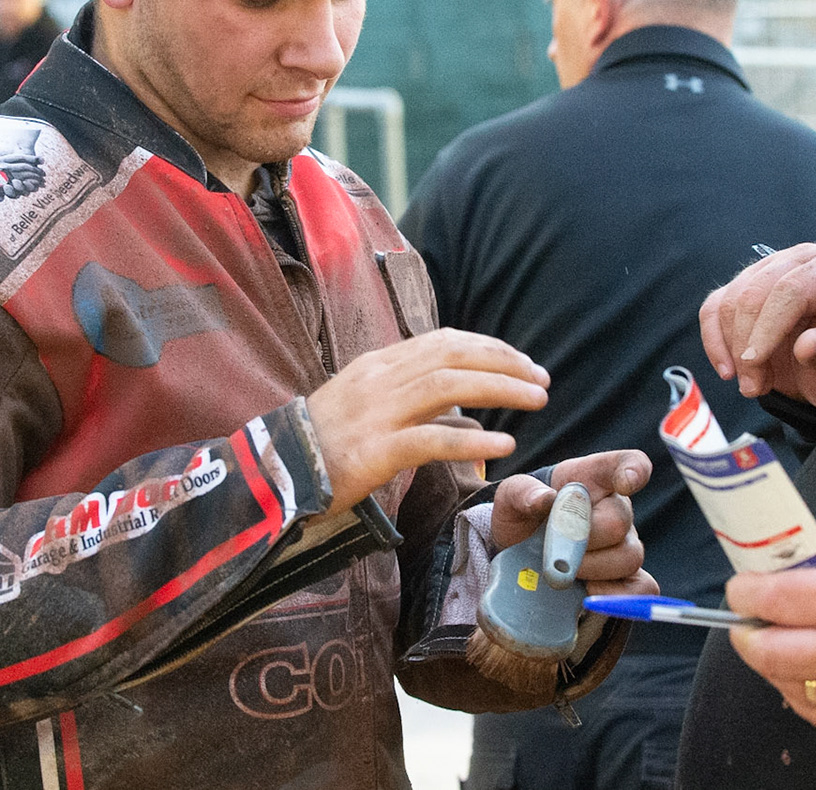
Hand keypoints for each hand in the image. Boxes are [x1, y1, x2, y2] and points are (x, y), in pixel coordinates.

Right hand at [307, 329, 546, 516]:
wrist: (273, 472)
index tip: (522, 362)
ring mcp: (377, 413)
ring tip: (536, 400)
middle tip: (542, 379)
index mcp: (380, 365)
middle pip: (454, 355)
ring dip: (500, 390)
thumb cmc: (323, 445)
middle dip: (505, 363)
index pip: (444, 341)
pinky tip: (503, 443)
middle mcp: (380, 379)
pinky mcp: (374, 451)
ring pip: (449, 387)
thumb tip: (470, 415)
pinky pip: (432, 440)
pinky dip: (472, 439)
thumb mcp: (370, 410)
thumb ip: (419, 408)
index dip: (489, 348)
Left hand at [491, 450, 656, 596]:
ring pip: (629, 557)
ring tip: (563, 570)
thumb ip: (523, 492)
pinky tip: (587, 594)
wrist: (520, 558)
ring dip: (591, 568)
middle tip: (553, 548)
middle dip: (581, 539)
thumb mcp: (511, 498)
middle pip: (618, 522)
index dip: (634, 471)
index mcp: (595, 479)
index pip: (629, 464)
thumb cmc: (523, 518)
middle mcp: (618, 509)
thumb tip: (546, 499)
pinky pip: (642, 588)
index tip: (625, 482)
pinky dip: (615, 594)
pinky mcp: (628, 580)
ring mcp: (626, 545)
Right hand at [698, 244, 815, 411]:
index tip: (755, 365)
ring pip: (730, 301)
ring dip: (732, 348)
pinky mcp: (743, 286)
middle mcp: (798, 261)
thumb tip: (806, 346)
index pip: (791, 290)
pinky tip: (728, 369)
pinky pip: (714, 308)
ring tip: (754, 384)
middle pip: (754, 292)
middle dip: (746, 345)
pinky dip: (714, 341)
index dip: (768, 328)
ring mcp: (767, 270)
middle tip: (754, 387)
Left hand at [725, 538, 815, 735]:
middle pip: (771, 651)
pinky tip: (799, 680)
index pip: (776, 599)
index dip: (745, 592)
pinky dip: (800, 697)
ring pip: (790, 687)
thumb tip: (802, 580)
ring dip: (771, 666)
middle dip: (746, 634)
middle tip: (745, 622)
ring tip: (772, 648)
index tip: (740, 588)